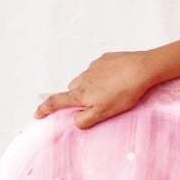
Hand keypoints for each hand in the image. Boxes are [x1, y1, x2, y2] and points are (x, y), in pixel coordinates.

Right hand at [34, 49, 157, 129]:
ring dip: (90, 87)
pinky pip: (97, 70)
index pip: (56, 102)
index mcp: (81, 94)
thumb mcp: (104, 113)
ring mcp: (93, 67)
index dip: (45, 109)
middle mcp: (82, 79)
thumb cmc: (125, 92)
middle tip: (93, 104)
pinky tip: (116, 80)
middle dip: (77, 98)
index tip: (37, 114)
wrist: (141, 69)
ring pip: (85, 80)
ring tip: (110, 92)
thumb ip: (86, 120)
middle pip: (72, 90)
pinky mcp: (104, 59)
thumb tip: (75, 120)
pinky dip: (102, 76)